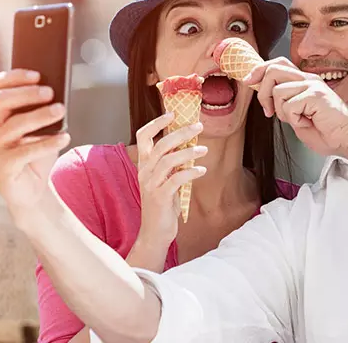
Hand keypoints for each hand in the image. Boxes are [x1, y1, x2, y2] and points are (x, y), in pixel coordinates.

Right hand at [0, 70, 70, 215]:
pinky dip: (47, 143)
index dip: (15, 77)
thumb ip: (41, 110)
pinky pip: (25, 151)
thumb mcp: (39, 129)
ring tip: (61, 110)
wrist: (33, 191)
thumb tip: (56, 91)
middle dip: (27, 93)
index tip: (38, 74)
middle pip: (1, 101)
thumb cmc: (37, 154)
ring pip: (14, 125)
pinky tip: (65, 137)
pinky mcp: (2, 168)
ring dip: (40, 115)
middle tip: (51, 93)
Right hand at [134, 114, 206, 250]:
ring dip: (188, 152)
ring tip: (204, 149)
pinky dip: (190, 172)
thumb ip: (172, 164)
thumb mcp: (165, 180)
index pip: (143, 136)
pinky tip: (202, 169)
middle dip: (180, 133)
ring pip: (167, 161)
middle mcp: (144, 172)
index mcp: (144, 164)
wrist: (154, 233)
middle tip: (198, 126)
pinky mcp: (159, 198)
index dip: (156, 123)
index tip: (173, 113)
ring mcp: (150, 184)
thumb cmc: (163, 205)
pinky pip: (176, 180)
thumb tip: (190, 144)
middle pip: (160, 145)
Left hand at [245, 58, 347, 156]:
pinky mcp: (316, 95)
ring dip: (282, 112)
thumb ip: (283, 102)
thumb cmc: (326, 131)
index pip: (277, 63)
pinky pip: (289, 106)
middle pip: (273, 69)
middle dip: (263, 92)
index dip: (259, 70)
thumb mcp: (296, 114)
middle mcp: (309, 79)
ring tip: (298, 120)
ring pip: (278, 91)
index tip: (249, 81)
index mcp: (305, 81)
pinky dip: (294, 120)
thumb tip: (263, 94)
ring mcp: (313, 85)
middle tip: (268, 111)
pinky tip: (308, 123)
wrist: (347, 139)